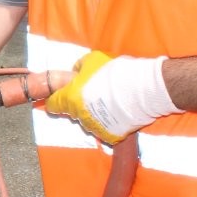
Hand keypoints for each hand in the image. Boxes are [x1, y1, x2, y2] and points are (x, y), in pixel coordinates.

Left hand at [43, 50, 177, 144]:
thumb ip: (79, 68)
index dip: (57, 99)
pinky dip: (109, 123)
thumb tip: (77, 72)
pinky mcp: (110, 135)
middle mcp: (79, 115)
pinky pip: (105, 130)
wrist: (143, 89)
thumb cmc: (115, 72)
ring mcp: (95, 127)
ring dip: (94, 114)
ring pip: (89, 121)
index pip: (53, 105)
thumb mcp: (92, 61)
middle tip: (94, 95)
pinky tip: (118, 113)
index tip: (64, 95)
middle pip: (73, 112)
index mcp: (70, 98)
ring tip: (110, 103)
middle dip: (79, 105)